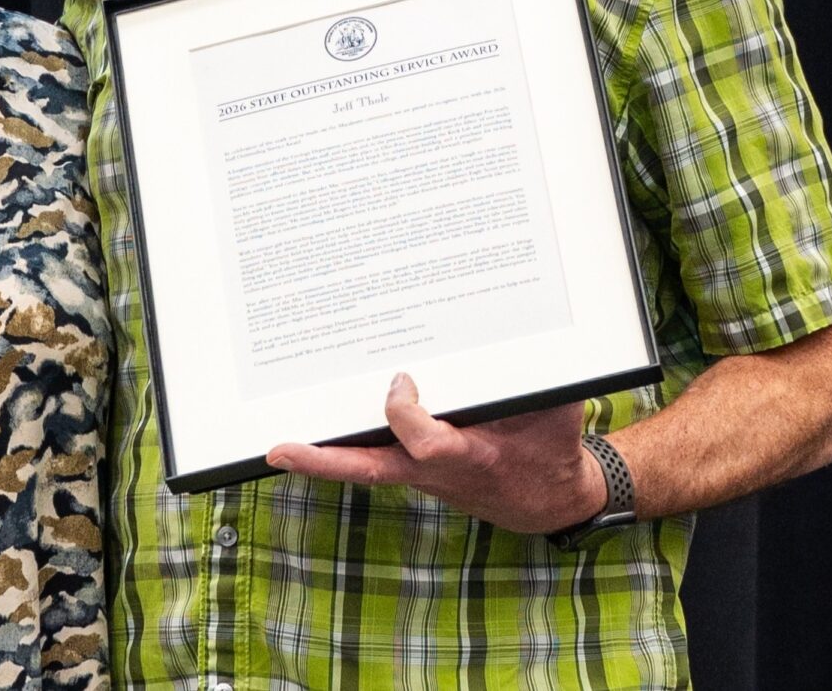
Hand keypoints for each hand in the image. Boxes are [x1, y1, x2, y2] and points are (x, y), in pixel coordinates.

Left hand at [264, 373, 603, 533]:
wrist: (544, 499)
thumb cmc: (548, 446)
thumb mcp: (558, 414)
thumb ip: (545, 384)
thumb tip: (538, 333)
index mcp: (470, 457)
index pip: (425, 443)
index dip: (405, 414)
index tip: (400, 378)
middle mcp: (431, 470)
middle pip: (369, 469)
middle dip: (324, 461)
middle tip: (280, 449)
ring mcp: (414, 471)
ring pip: (358, 466)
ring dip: (316, 456)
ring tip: (273, 442)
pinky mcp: (406, 465)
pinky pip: (365, 457)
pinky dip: (332, 448)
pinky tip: (296, 434)